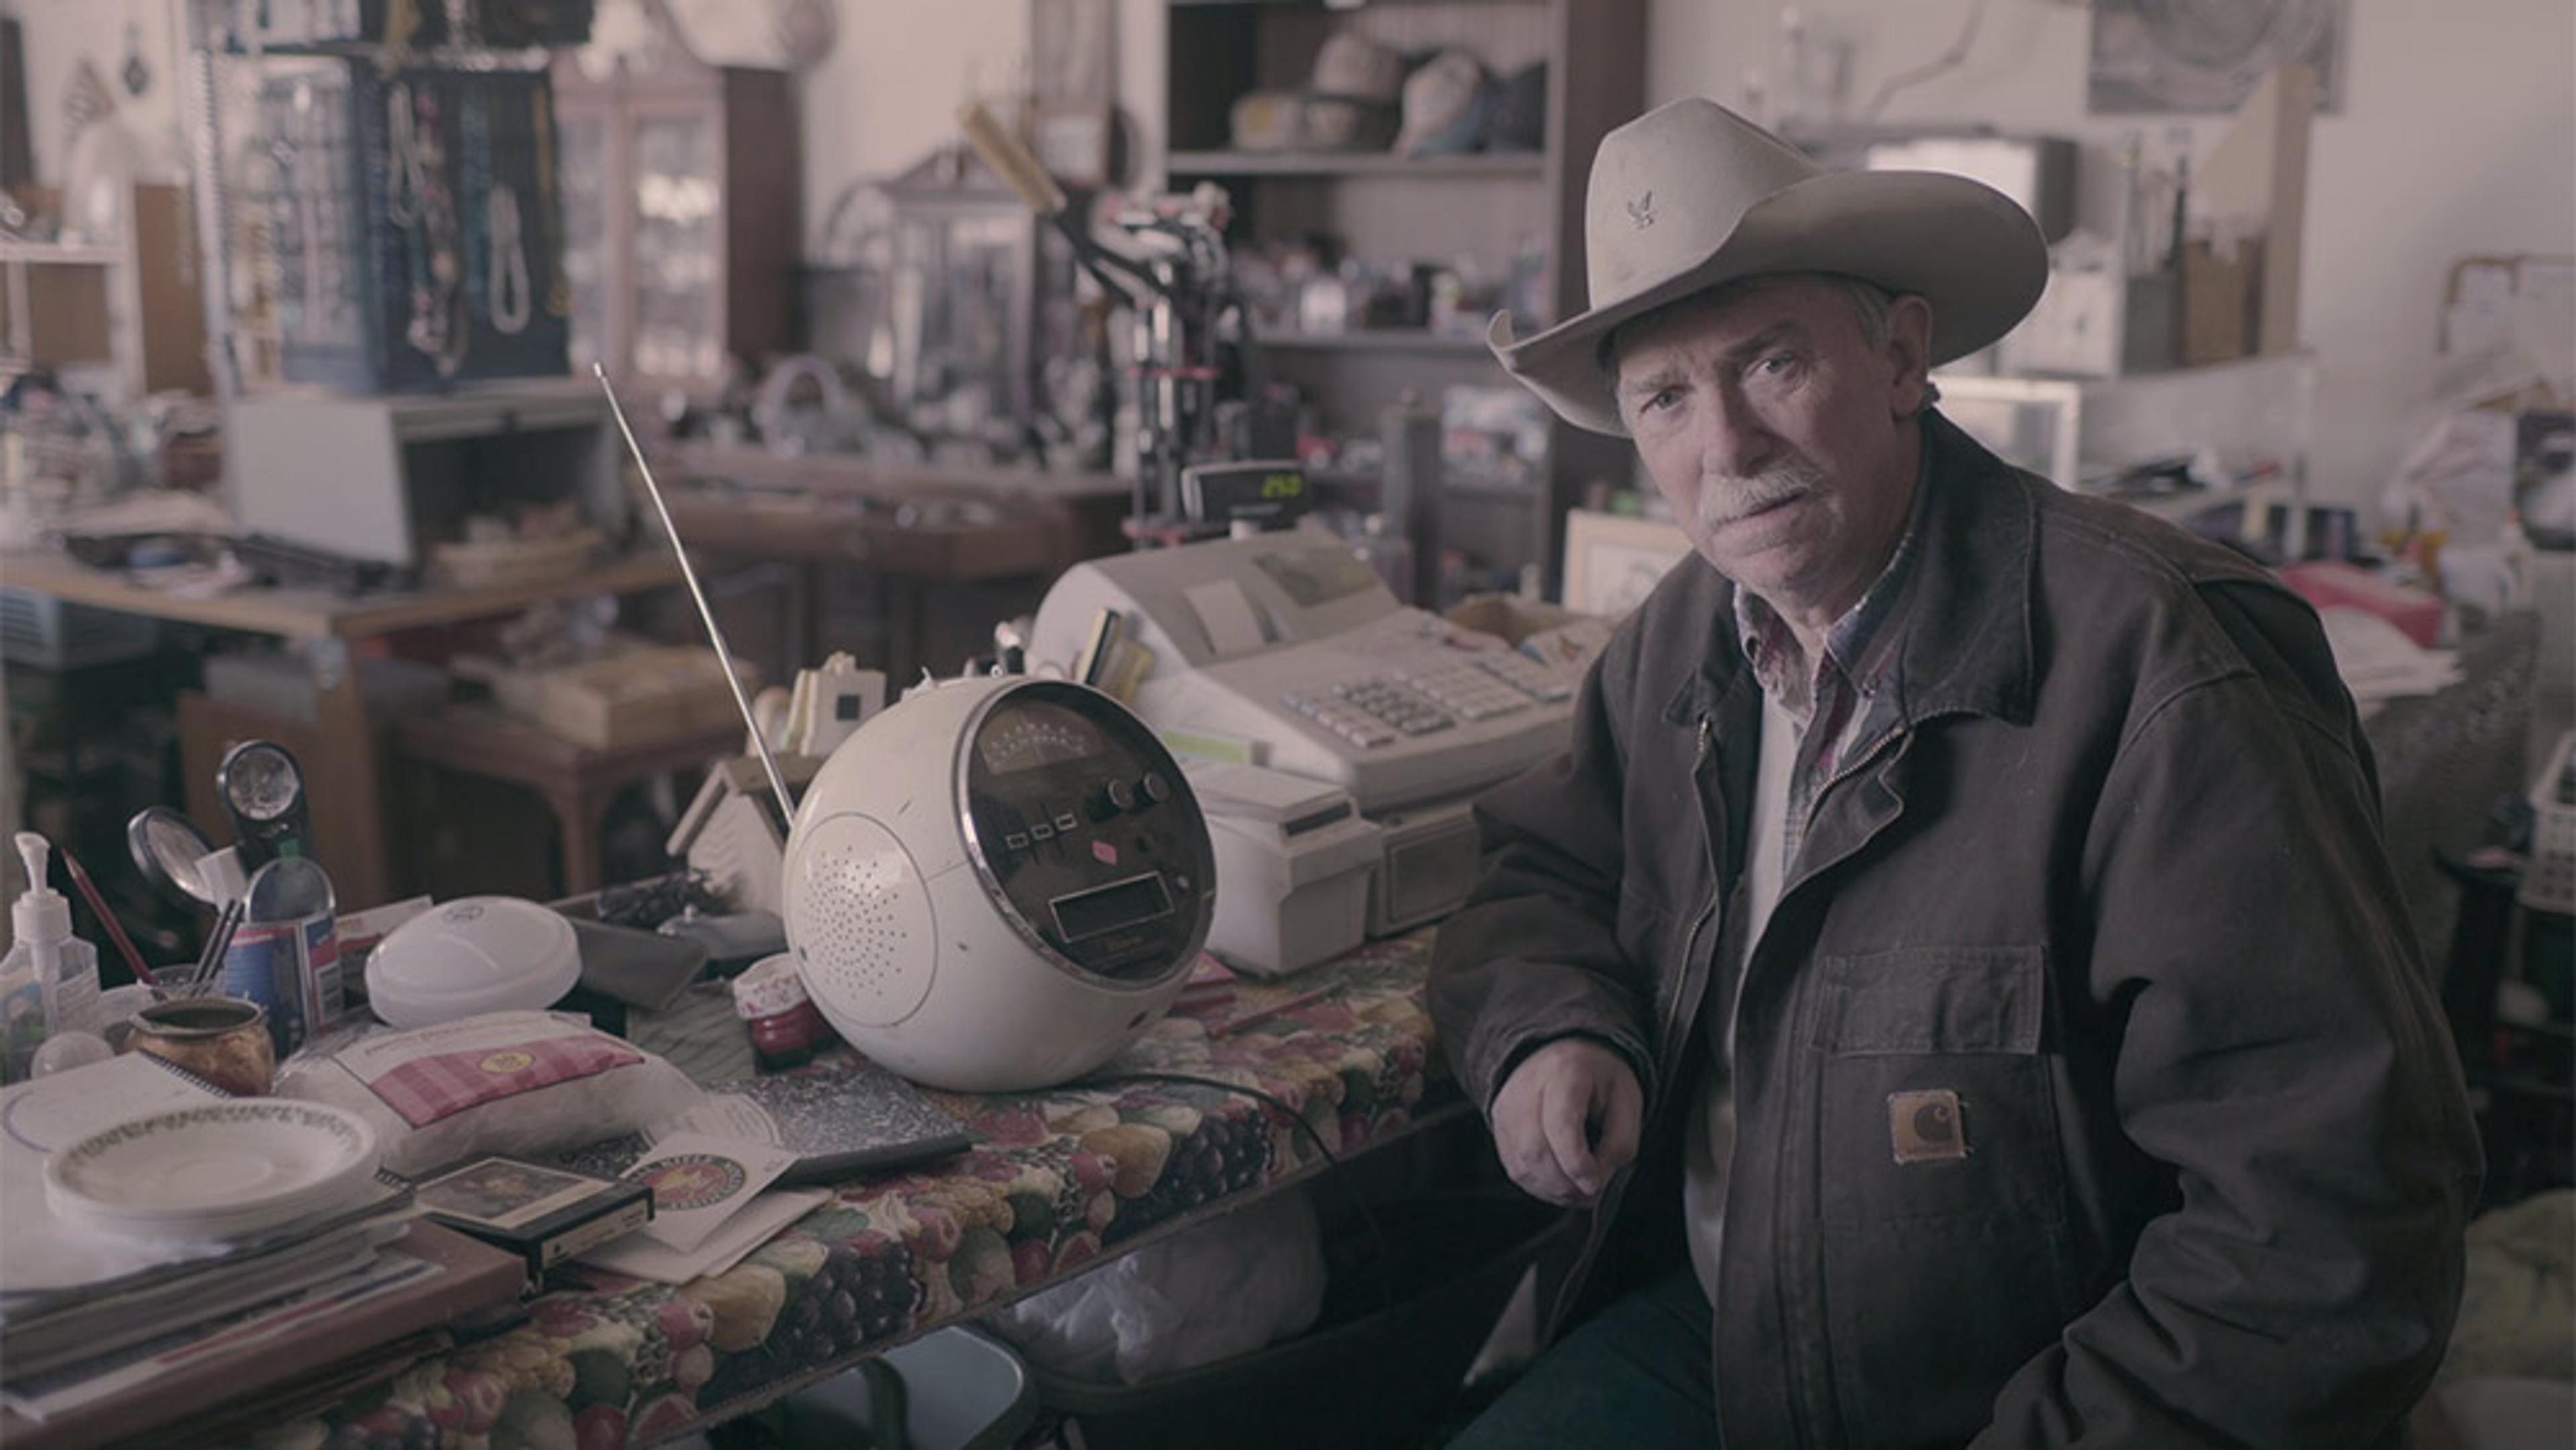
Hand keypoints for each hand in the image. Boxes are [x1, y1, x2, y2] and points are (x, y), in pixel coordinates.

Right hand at [1489, 1037, 1641, 1206]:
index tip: (1596, 1184)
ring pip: (1522, 1166)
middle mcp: (1526, 1088)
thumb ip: (1619, 1144)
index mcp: (1565, 1072)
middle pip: (1536, 1151)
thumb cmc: (1598, 1077)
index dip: (1578, 1164)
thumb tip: (1595, 1182)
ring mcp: (1507, 1108)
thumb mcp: (1627, 1100)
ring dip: (1553, 1190)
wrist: (1562, 1052)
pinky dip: (1539, 1186)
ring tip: (1579, 1191)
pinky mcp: (1499, 1126)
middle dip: (1566, 1185)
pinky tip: (1560, 1183)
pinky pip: (1515, 1169)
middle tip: (1592, 1194)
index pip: (1561, 1125)